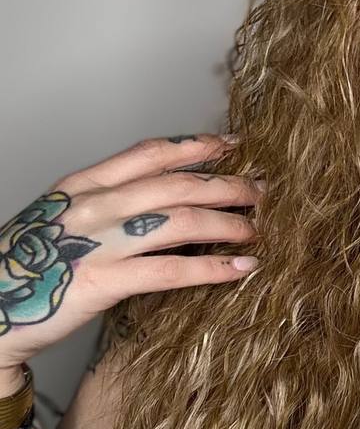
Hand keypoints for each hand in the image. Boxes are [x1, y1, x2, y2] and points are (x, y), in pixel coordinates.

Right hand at [0, 134, 263, 369]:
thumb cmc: (29, 269)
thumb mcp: (64, 220)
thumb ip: (109, 205)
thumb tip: (168, 202)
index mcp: (83, 185)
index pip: (150, 153)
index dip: (196, 146)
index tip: (232, 145)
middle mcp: (93, 206)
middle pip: (177, 184)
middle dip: (227, 185)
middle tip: (262, 191)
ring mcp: (99, 242)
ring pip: (182, 221)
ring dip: (229, 223)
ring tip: (257, 229)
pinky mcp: (104, 282)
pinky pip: (172, 270)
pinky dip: (214, 268)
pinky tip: (243, 269)